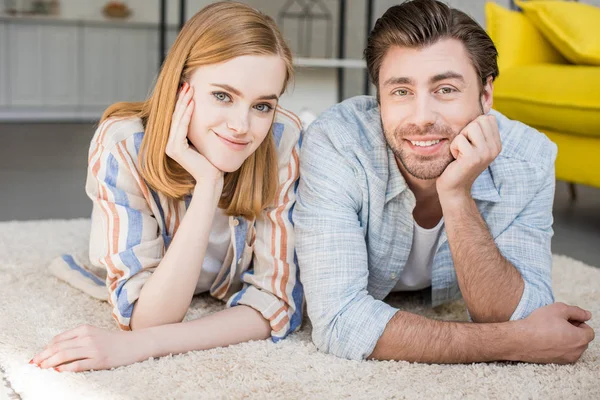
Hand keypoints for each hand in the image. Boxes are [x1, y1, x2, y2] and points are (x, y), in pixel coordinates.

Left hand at [30, 324, 146, 371]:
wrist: (135, 344)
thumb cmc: (114, 341)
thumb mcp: (94, 334)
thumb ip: (77, 339)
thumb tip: (55, 350)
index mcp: (84, 329)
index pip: (58, 339)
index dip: (45, 349)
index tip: (37, 357)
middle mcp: (87, 336)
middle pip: (58, 347)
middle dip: (43, 356)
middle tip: (33, 364)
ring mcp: (93, 348)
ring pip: (64, 355)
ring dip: (49, 363)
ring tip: (41, 369)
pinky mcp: (99, 359)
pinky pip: (78, 365)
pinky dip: (65, 368)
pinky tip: (58, 371)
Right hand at [165, 82, 223, 186]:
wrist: (212, 178)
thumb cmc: (210, 161)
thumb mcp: (202, 140)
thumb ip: (196, 130)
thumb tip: (199, 114)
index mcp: (174, 142)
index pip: (177, 118)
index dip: (182, 102)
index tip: (188, 89)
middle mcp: (169, 144)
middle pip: (176, 116)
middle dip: (182, 99)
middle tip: (187, 84)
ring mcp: (170, 147)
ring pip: (178, 120)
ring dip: (184, 103)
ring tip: (189, 90)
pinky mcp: (175, 149)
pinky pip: (182, 128)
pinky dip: (187, 115)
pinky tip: (191, 104)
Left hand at [436, 115, 500, 199]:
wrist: (454, 187)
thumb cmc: (458, 162)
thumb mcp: (472, 144)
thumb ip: (479, 129)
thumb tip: (483, 103)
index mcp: (497, 144)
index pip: (488, 118)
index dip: (473, 127)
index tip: (470, 143)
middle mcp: (495, 148)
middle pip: (479, 120)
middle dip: (466, 131)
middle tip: (464, 148)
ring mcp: (486, 153)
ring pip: (470, 127)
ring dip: (459, 139)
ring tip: (461, 153)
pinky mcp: (473, 158)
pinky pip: (459, 139)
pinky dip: (453, 147)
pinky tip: (456, 159)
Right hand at [516, 302, 594, 363]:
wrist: (520, 340)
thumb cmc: (539, 324)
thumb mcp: (559, 309)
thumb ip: (577, 311)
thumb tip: (587, 315)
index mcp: (580, 339)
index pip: (589, 331)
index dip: (578, 322)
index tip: (565, 319)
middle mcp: (576, 352)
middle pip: (582, 340)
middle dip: (574, 331)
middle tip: (557, 323)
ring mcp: (566, 359)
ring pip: (572, 347)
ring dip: (566, 339)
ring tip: (550, 331)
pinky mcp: (556, 362)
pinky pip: (563, 353)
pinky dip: (558, 346)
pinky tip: (546, 339)